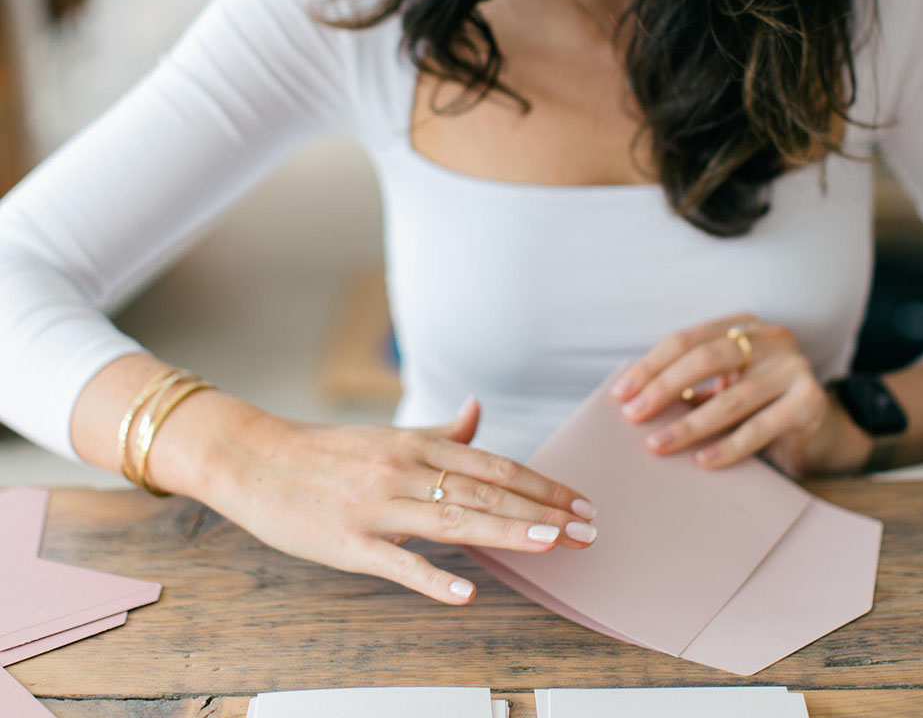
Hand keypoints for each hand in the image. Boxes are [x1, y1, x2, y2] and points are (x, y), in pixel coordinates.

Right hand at [201, 396, 597, 604]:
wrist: (255, 459)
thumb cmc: (327, 451)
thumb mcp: (387, 434)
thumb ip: (439, 430)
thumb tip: (478, 411)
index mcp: (416, 444)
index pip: (494, 465)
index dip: (542, 483)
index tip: (580, 501)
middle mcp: (403, 469)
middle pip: (485, 489)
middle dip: (542, 509)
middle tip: (587, 528)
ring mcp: (376, 506)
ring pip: (452, 517)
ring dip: (506, 530)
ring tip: (551, 542)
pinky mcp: (348, 542)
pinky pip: (395, 563)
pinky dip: (431, 576)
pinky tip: (467, 590)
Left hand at [609, 313, 873, 476]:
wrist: (823, 428)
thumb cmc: (758, 404)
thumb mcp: (724, 383)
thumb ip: (690, 383)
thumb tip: (633, 399)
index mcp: (741, 325)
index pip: (685, 339)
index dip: (650, 365)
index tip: (621, 393)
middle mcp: (769, 338)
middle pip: (705, 357)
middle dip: (662, 387)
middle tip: (633, 414)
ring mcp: (792, 366)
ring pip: (731, 397)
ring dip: (688, 424)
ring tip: (657, 444)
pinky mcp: (809, 400)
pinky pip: (760, 427)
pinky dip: (728, 446)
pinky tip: (703, 460)